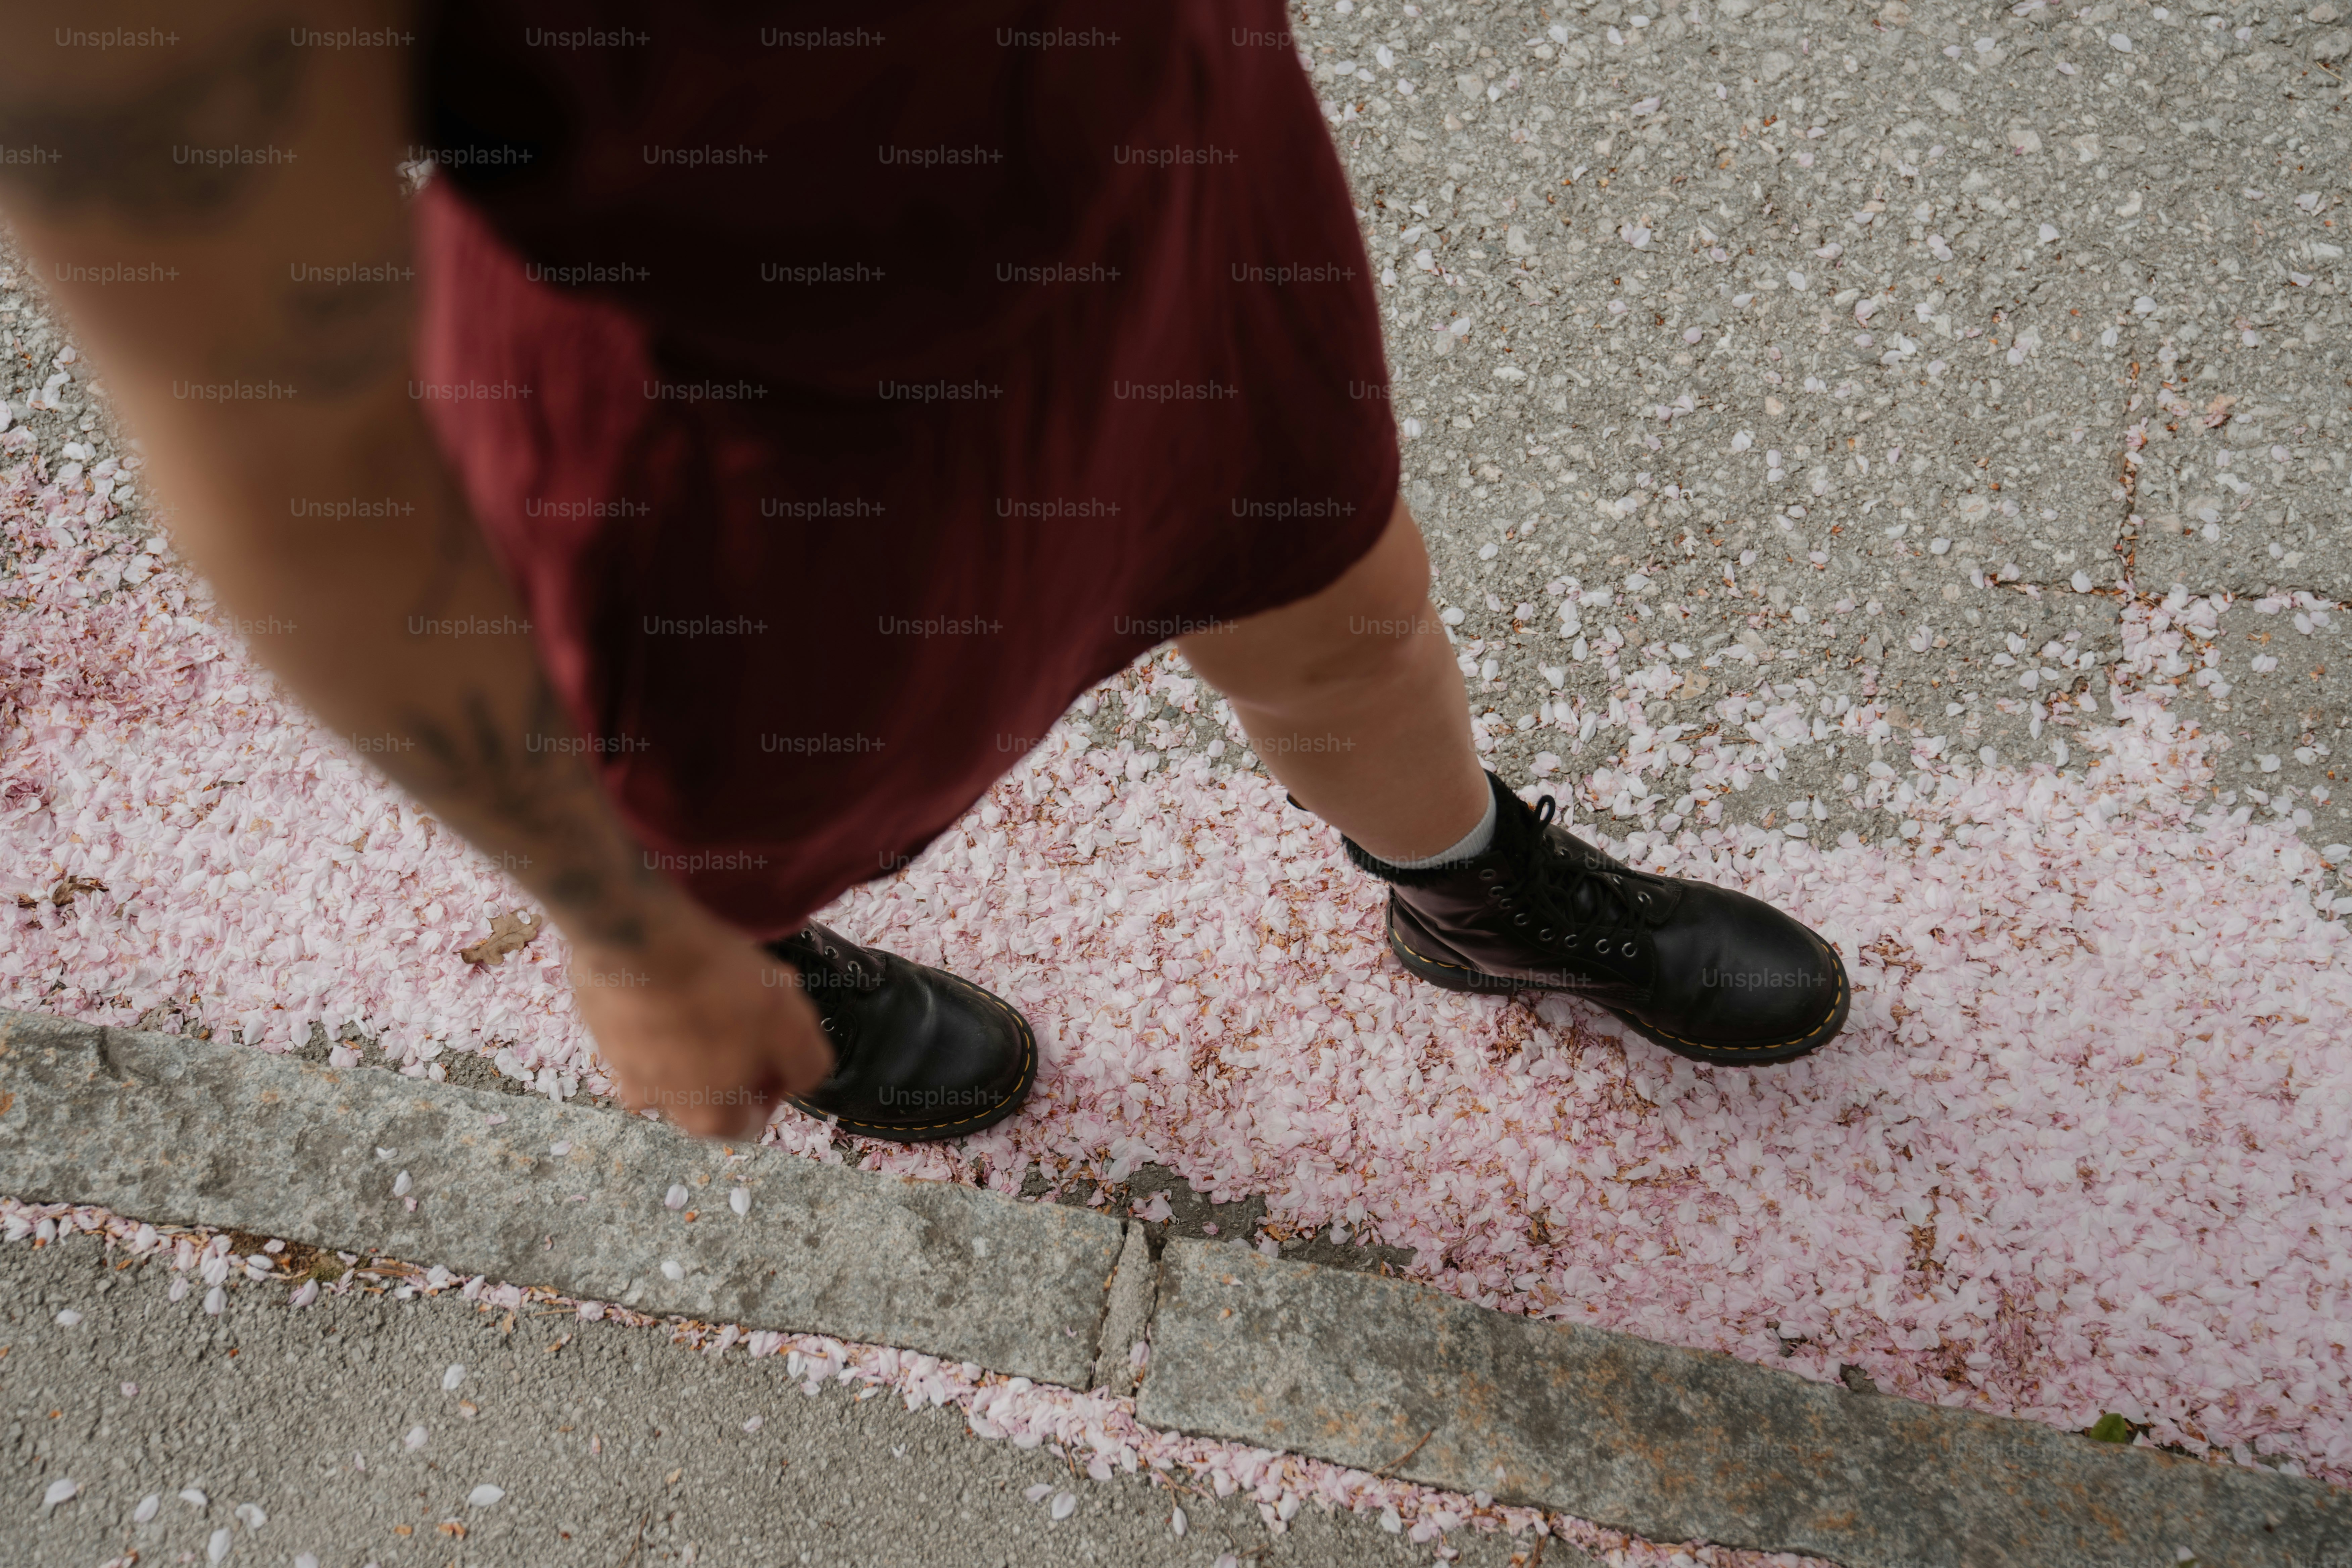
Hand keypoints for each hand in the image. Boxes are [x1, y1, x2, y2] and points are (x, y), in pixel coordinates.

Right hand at [568, 906, 833, 1139]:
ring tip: (711, 986)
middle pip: (711, 1089)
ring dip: (697, 1031)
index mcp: (706, 1118)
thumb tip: (800, 1079)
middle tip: (747, 1007)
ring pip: (675, 1058)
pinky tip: (674, 974)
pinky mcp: (600, 1028)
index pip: (752, 1118)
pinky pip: (642, 1026)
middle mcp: (657, 1104)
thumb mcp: (791, 1026)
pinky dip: (660, 1008)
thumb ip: (806, 1065)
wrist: (636, 937)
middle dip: (735, 1054)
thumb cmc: (718, 988)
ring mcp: (620, 1067)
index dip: (773, 1079)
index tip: (776, 1040)